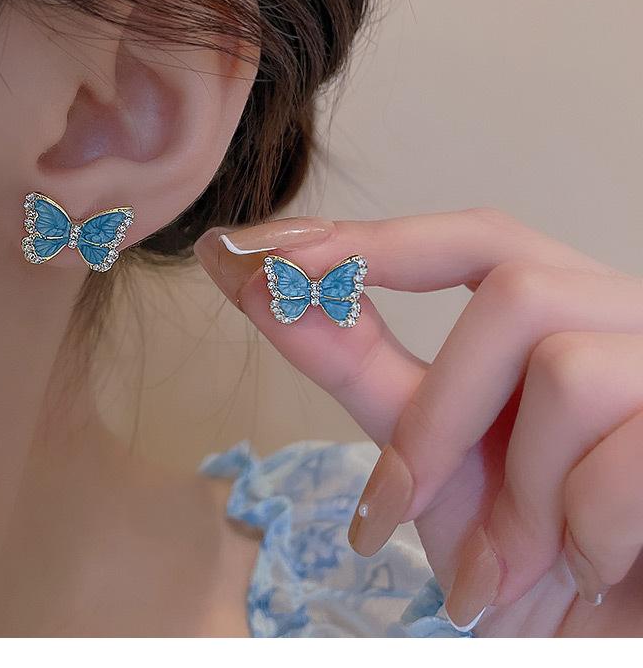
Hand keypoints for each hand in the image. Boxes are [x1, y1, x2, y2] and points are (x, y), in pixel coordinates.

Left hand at [194, 208, 642, 636]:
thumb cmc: (519, 552)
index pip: (476, 240)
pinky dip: (580, 532)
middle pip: (517, 289)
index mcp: (561, 314)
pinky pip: (623, 454)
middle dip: (441, 412)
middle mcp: (624, 322)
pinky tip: (584, 571)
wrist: (601, 643)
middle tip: (396, 503)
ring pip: (567, 372)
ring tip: (508, 566)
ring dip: (517, 497)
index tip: (274, 255)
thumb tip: (261, 283)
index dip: (381, 240)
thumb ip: (354, 360)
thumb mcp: (424, 451)